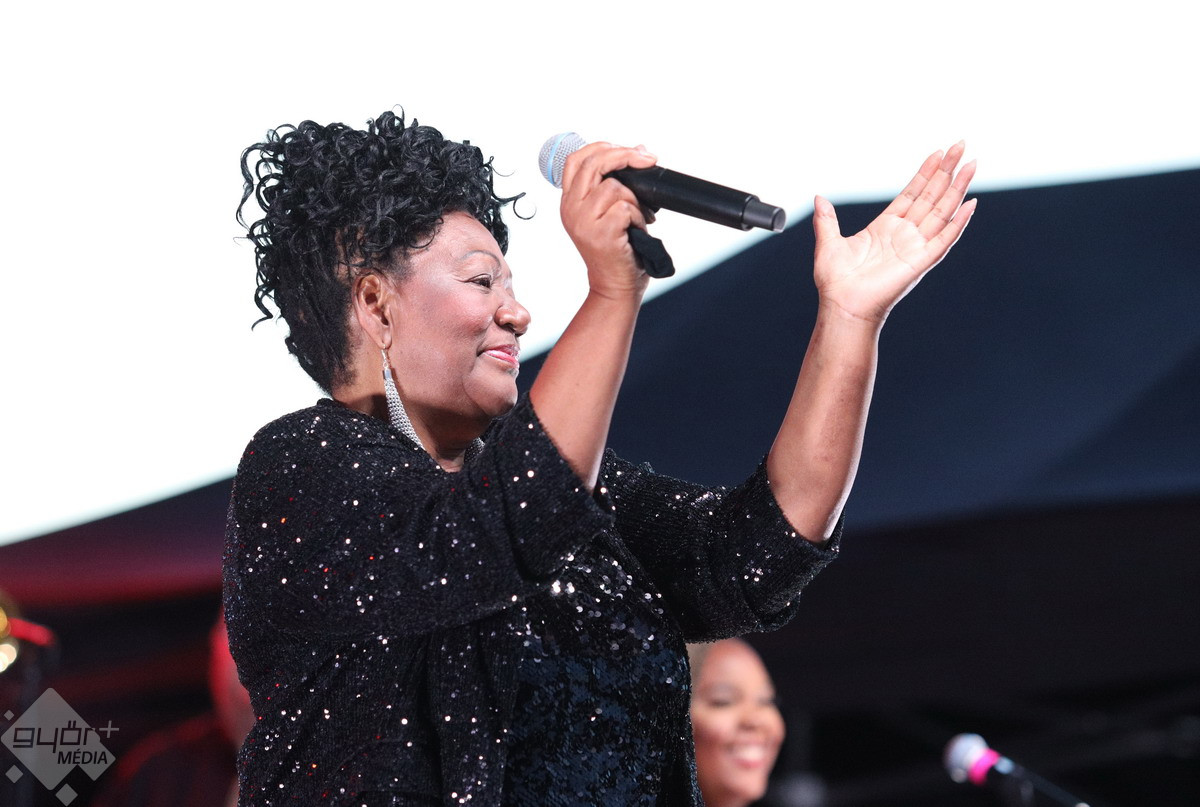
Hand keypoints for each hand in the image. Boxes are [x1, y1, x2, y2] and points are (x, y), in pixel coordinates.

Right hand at [559, 142, 658, 298]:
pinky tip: (636, 231)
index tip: (629, 151)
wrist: (615, 285)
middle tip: (648, 161)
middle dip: (626, 156)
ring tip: (637, 219)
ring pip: (616, 186)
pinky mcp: (601, 232)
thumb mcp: (610, 211)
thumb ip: (617, 182)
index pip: (577, 159)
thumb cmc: (616, 250)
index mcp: (570, 201)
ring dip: (635, 201)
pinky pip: (626, 207)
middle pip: (595, 163)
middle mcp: (571, 209)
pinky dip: (639, 218)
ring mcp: (583, 221)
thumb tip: (639, 150)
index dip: (603, 147)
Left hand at [813, 142, 976, 325]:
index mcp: (886, 228)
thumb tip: (819, 199)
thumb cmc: (836, 283)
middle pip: (932, 195)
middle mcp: (905, 234)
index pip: (912, 193)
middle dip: (947, 170)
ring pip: (943, 211)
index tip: (939, 152)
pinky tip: (970, 205)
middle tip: (961, 144)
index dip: (926, 173)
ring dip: (958, 187)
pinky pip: (944, 239)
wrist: (842, 306)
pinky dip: (959, 223)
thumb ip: (827, 220)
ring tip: (971, 164)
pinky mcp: (921, 261)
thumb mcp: (828, 243)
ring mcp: (915, 246)